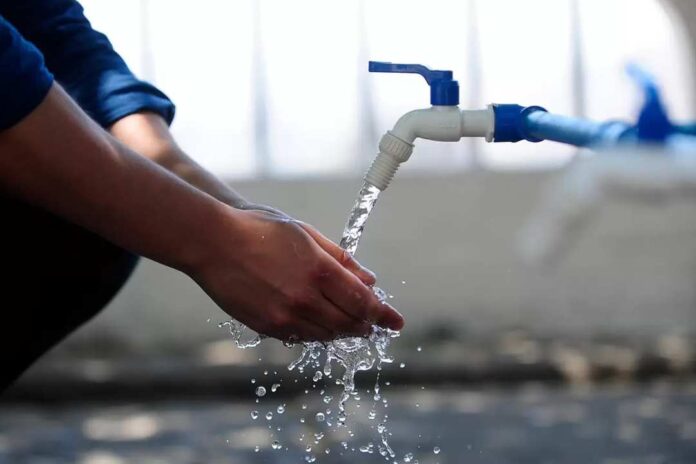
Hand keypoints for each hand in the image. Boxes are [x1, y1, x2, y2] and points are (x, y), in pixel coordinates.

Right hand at [190, 208, 403, 340]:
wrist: (213, 243)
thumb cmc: (261, 230)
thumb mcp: (307, 235)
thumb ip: (341, 260)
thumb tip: (369, 280)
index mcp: (319, 269)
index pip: (363, 301)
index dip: (383, 314)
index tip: (396, 322)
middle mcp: (305, 298)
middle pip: (349, 323)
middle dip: (366, 324)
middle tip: (374, 324)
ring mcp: (285, 316)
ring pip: (327, 335)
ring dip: (343, 330)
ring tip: (350, 323)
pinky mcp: (267, 327)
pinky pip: (302, 338)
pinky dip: (317, 332)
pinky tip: (319, 323)